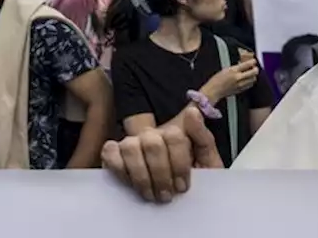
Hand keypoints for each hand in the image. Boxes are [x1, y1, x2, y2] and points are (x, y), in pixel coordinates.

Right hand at [101, 105, 222, 202]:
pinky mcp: (112, 153)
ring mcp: (130, 143)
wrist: (178, 203)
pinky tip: (131, 183)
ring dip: (141, 176)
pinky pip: (110, 153)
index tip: (183, 186)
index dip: (179, 164)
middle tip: (166, 195)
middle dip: (161, 174)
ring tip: (150, 194)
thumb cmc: (189, 182)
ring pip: (130, 148)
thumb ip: (203, 138)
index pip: (174, 136)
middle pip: (152, 144)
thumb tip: (192, 113)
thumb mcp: (207, 164)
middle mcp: (150, 135)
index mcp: (173, 135)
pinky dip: (119, 169)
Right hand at [200, 56, 258, 101]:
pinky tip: (248, 79)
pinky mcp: (241, 90)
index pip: (247, 64)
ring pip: (253, 79)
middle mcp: (238, 77)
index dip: (252, 61)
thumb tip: (242, 65)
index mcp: (233, 71)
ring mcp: (240, 84)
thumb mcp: (224, 69)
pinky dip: (251, 81)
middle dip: (255, 69)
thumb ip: (235, 67)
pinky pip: (250, 85)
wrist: (213, 91)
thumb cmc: (216, 80)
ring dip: (253, 75)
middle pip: (253, 72)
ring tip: (251, 73)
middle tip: (254, 67)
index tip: (253, 60)